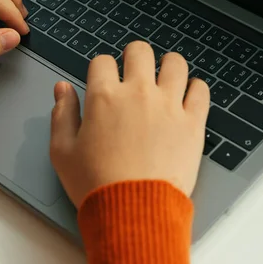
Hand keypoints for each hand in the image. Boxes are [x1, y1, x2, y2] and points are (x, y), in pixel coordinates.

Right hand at [49, 41, 209, 207]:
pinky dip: (194, 88)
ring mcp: (169, 106)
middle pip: (140, 51)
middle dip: (133, 56)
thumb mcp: (62, 151)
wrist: (132, 212)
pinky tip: (186, 96)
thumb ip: (61, 114)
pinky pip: (201, 90)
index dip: (101, 69)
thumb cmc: (95, 184)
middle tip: (133, 71)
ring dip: (167, 65)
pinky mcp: (193, 123)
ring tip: (163, 77)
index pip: (103, 61)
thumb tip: (62, 88)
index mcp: (104, 97)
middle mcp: (138, 93)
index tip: (104, 81)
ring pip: (175, 63)